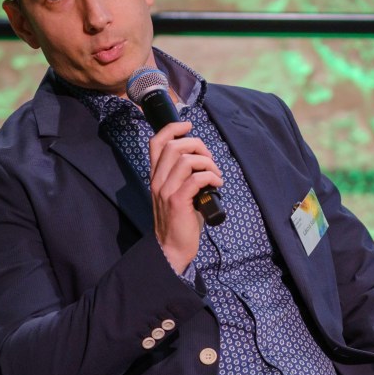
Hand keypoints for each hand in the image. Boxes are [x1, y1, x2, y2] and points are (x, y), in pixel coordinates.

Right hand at [148, 121, 222, 272]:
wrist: (172, 248)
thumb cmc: (179, 221)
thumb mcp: (177, 193)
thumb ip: (184, 175)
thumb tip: (205, 160)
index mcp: (156, 176)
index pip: (156, 142)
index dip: (172, 128)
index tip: (189, 126)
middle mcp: (157, 180)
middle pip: (173, 146)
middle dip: (197, 145)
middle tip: (210, 160)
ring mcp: (166, 190)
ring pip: (185, 159)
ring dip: (207, 162)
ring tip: (215, 174)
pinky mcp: (177, 201)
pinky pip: (196, 178)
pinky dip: (210, 176)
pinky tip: (217, 184)